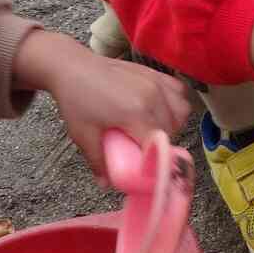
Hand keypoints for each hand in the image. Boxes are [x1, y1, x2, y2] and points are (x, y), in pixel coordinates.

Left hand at [14, 29, 191, 178]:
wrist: (72, 66)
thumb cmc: (76, 100)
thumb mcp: (83, 134)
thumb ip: (97, 161)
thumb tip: (106, 186)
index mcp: (135, 113)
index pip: (160, 144)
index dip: (156, 159)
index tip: (147, 167)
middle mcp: (152, 96)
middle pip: (172, 129)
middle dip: (162, 144)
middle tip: (144, 150)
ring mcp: (156, 82)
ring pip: (181, 111)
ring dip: (173, 124)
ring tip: (154, 129)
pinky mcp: (155, 73)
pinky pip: (178, 92)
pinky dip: (175, 104)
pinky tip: (161, 110)